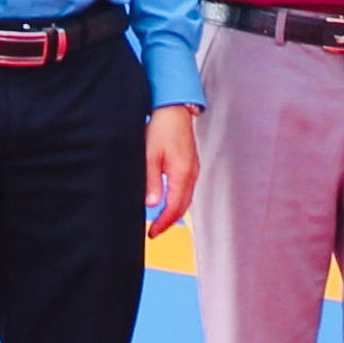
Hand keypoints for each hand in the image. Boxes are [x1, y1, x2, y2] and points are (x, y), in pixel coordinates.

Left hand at [142, 103, 199, 237]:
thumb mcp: (150, 155)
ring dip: (174, 211)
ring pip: (186, 198)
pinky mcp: (191, 163)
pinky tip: (169, 200)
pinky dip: (178, 199)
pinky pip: (187, 188)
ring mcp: (193, 169)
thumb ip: (151, 181)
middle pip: (183, 207)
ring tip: (161, 220)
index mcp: (182, 174)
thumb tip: (152, 204)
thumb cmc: (161, 128)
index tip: (152, 233)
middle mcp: (192, 174)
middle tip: (155, 231)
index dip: (163, 223)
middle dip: (170, 221)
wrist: (173, 108)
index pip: (174, 208)